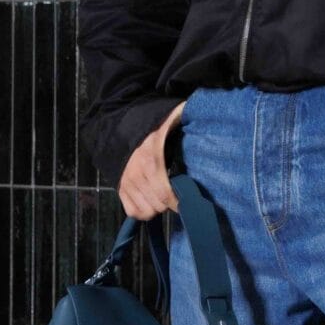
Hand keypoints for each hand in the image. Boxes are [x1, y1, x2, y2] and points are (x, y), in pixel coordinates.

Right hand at [118, 98, 187, 219]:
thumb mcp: (170, 117)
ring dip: (158, 208)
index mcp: (151, 161)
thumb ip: (186, 115)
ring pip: (146, 211)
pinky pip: (132, 212)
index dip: (179, 203)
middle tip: (178, 195)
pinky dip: (143, 211)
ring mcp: (126, 183)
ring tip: (165, 196)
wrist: (121, 127)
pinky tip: (151, 201)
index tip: (189, 201)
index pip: (166, 194)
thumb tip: (205, 113)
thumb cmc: (152, 126)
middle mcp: (136, 175)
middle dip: (171, 204)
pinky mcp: (119, 188)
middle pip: (158, 205)